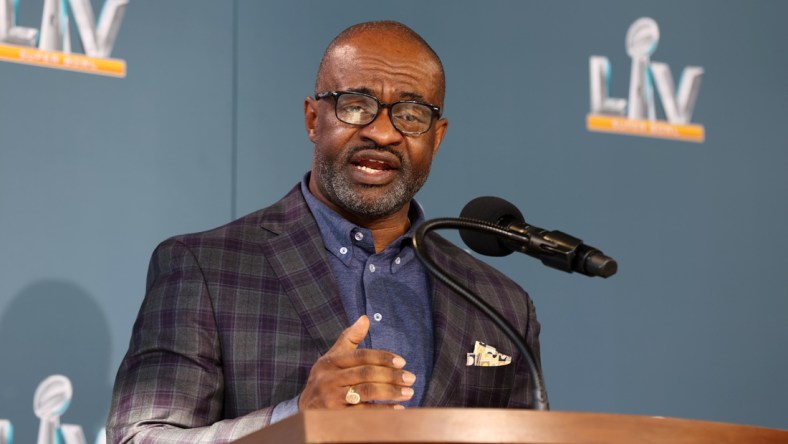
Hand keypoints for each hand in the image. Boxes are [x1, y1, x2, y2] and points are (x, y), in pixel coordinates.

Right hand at [298, 315, 415, 408]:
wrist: (305, 410)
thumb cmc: (326, 380)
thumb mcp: (333, 358)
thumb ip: (350, 338)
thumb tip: (365, 318)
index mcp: (331, 362)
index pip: (361, 356)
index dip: (383, 357)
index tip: (402, 362)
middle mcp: (329, 378)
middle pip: (366, 373)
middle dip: (391, 375)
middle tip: (411, 378)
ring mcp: (331, 398)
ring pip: (366, 392)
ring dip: (390, 392)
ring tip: (409, 393)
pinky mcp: (334, 416)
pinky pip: (363, 412)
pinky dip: (382, 410)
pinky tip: (397, 409)